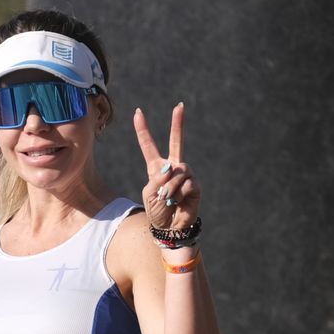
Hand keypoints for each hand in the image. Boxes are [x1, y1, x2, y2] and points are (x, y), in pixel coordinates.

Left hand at [134, 103, 199, 231]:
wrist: (169, 228)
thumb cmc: (157, 210)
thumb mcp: (149, 193)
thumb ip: (157, 179)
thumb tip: (173, 168)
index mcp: (157, 167)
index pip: (149, 146)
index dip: (143, 130)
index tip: (138, 112)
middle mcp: (173, 167)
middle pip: (176, 141)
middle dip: (178, 124)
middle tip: (179, 106)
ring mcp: (186, 174)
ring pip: (176, 172)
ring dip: (168, 189)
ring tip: (167, 201)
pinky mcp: (195, 185)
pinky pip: (185, 183)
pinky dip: (177, 194)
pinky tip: (177, 203)